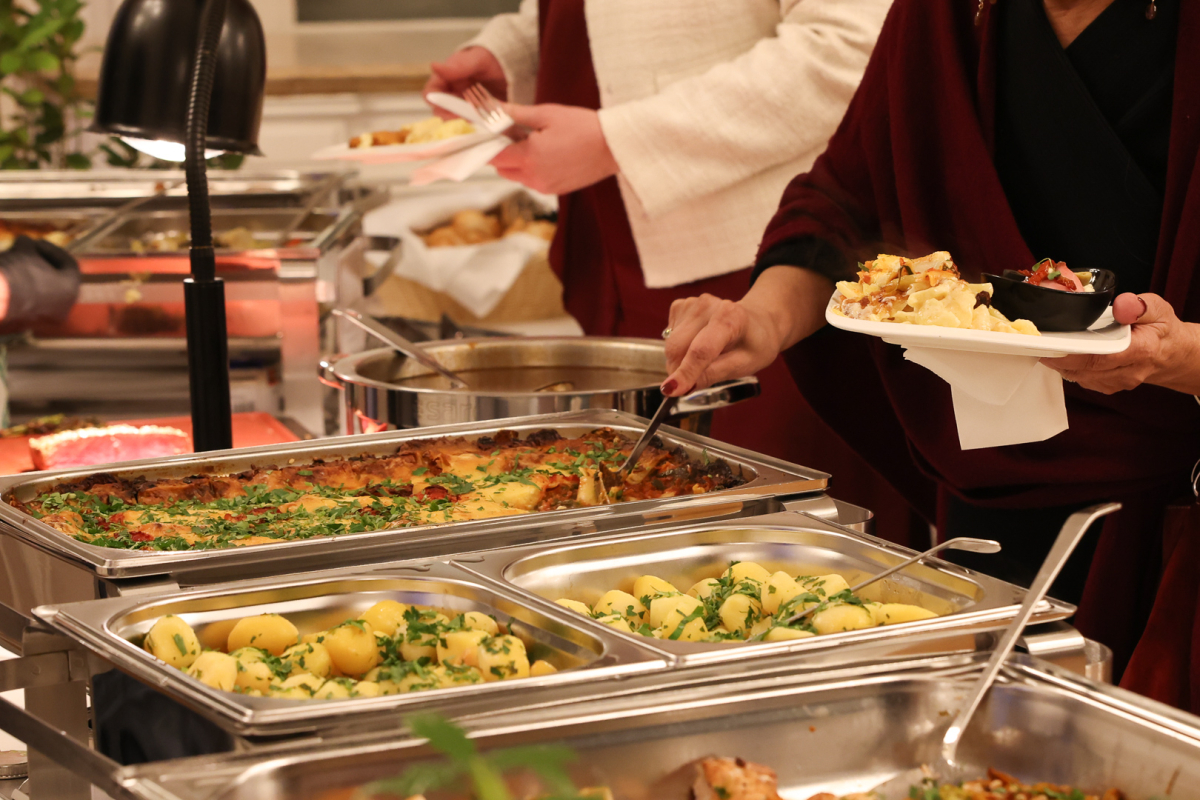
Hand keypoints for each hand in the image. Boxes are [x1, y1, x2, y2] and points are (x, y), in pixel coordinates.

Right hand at [0, 235, 79, 329]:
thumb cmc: (14, 272)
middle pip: (57, 279)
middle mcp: (64, 307)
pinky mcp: (27, 323)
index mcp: (71, 289)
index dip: (52, 250)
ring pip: (44, 292)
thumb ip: (29, 244)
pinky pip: (31, 303)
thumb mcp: (23, 250)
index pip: (68, 264)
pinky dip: (24, 290)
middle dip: (42, 263)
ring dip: (32, 276)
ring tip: (14, 264)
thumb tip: (26, 243)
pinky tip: (9, 279)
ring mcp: (46, 318)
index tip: (36, 242)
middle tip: (27, 253)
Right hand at [424, 47, 506, 118]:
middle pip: (441, 111)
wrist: (511, 64)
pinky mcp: (478, 114)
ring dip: (463, 123)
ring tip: (477, 121)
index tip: (446, 109)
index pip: (431, 94)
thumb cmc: (491, 58)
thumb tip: (433, 66)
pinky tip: (485, 124)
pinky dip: (476, 125)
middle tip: (465, 118)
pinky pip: (472, 124)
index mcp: (446, 79)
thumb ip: (458, 65)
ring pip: (455, 120)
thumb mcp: (477, 59)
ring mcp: (464, 105)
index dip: (435, 102)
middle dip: (450, 117)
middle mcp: (452, 94)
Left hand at [489, 104, 618, 194]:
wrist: (612, 147)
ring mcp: (545, 186)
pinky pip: (533, 181)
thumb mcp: (547, 114)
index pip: (494, 156)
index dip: (486, 144)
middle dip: (502, 153)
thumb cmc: (584, 127)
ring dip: (517, 162)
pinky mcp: (555, 190)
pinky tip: (546, 153)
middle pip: (502, 169)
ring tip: (533, 142)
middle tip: (513, 134)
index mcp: (529, 157)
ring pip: (517, 176)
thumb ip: (516, 114)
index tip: (485, 134)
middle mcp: (534, 177)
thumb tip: (494, 109)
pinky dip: (532, 169)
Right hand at [660, 267, 835, 395]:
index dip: (686, 372)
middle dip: (679, 370)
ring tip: (704, 359)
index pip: (702, 349)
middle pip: (678, 347)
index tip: (671, 391)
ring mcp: (692, 303)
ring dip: (679, 360)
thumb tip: (682, 387)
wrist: (758, 322)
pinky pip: (669, 336)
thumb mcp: (744, 365)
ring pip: (670, 344)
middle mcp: (708, 305)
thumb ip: (713, 374)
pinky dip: (679, 348)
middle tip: (693, 382)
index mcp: (731, 317)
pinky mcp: (681, 306)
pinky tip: (697, 344)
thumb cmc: (755, 344)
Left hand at [1041, 292, 1199, 394]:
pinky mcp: (1107, 386)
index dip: (1072, 354)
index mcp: (1141, 350)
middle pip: (1085, 369)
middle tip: (1037, 344)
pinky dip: (1069, 368)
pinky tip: (1063, 355)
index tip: (1050, 346)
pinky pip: (1082, 380)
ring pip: (1080, 377)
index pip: (1101, 357)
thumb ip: (1140, 305)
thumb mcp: (1157, 309)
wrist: (1171, 354)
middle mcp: (1128, 372)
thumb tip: (1122, 304)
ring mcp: (1117, 382)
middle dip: (1058, 357)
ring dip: (1061, 363)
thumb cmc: (1161, 330)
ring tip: (1048, 346)